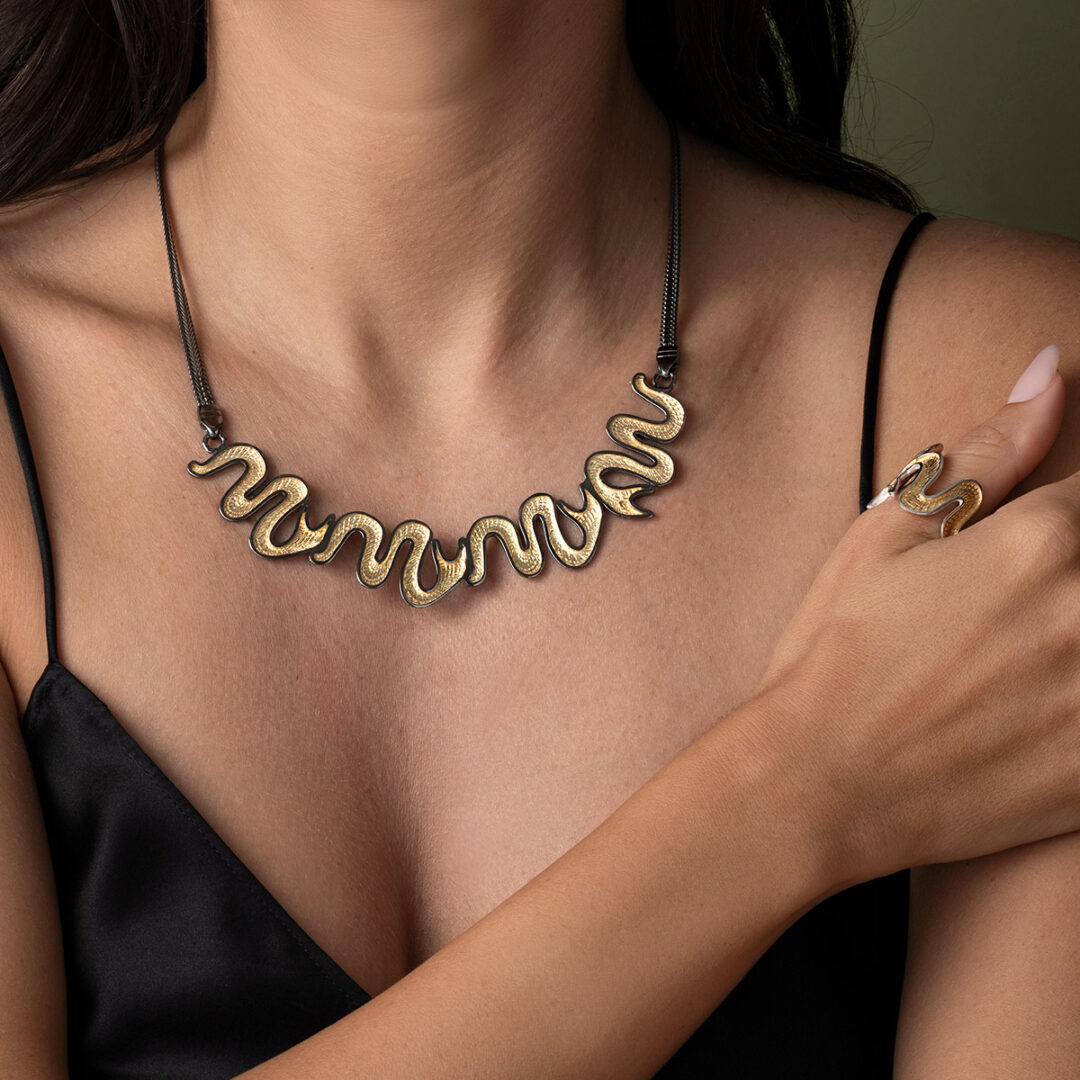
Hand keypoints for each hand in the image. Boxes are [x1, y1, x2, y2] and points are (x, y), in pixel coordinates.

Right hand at [749, 345, 1079, 884]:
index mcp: (1042, 542)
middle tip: (1017, 604)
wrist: (817, 783)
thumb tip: (1048, 369)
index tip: (1045, 543)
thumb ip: (986, 451)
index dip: (1077, 513)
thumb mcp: (885, 535)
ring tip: (1028, 643)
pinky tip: (1048, 695)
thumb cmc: (837, 651)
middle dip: (1076, 569)